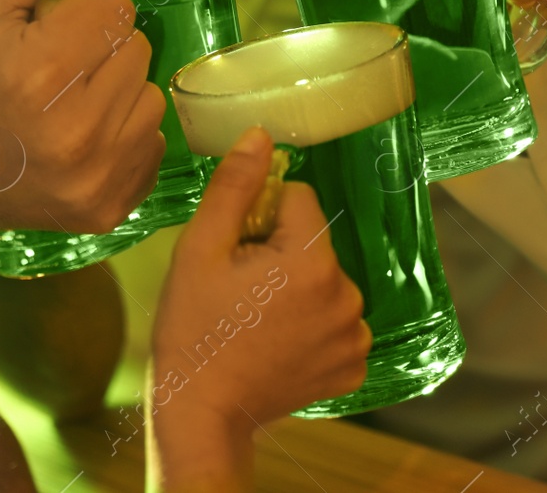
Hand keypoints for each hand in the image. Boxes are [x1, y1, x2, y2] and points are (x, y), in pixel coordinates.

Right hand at [0, 0, 166, 237]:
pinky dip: (122, 135)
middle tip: (53, 69)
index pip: (114, 6)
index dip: (80, 7)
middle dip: (100, 48)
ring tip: (66, 104)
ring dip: (117, 91)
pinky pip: (154, 144)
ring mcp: (95, 178)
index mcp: (41, 74)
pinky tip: (78, 139)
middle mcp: (75, 133)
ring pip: (152, 96)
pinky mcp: (109, 209)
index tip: (46, 31)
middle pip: (138, 48)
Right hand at [149, 129, 369, 490]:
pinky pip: (336, 320)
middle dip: (282, 254)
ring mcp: (354, 336)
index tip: (237, 251)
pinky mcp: (354, 366)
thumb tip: (260, 135)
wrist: (201, 411)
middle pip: (314, 242)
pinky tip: (278, 343)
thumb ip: (234, 188)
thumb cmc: (192, 327)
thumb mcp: (200, 249)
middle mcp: (346, 295)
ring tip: (257, 319)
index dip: (262, 217)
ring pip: (326, 279)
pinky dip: (312, 326)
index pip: (298, 199)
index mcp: (311, 261)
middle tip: (241, 290)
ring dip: (299, 289)